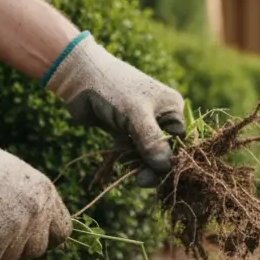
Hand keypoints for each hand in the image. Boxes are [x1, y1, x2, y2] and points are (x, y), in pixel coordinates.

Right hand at [0, 109, 72, 259]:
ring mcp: (18, 224)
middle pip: (36, 250)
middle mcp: (38, 209)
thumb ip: (29, 202)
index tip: (29, 241)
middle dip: (15, 247)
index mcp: (45, 192)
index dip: (45, 239)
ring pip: (10, 257)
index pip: (63, 231)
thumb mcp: (14, 177)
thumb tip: (35, 233)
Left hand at [44, 32, 185, 187]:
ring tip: (133, 175)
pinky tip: (122, 164)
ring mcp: (142, 124)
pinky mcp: (125, 131)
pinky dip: (128, 160)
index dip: (173, 160)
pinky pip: (132, 152)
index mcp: (172, 108)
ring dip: (140, 165)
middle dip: (155, 166)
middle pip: (165, 150)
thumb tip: (166, 167)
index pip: (180, 141)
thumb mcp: (136, 114)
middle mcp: (161, 117)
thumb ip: (152, 141)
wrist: (78, 77)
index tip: (160, 175)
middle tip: (141, 182)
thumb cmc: (113, 89)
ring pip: (147, 153)